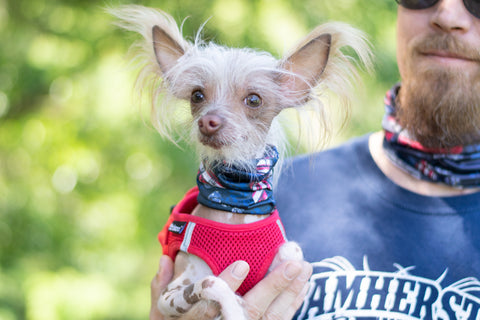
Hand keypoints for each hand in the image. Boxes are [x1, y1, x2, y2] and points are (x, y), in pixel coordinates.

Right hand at [150, 257, 311, 319]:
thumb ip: (161, 287)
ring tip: (304, 266)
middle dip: (274, 286)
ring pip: (272, 316)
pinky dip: (293, 303)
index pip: (215, 304)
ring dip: (291, 291)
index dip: (228, 285)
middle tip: (293, 262)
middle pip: (252, 310)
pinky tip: (303, 285)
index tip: (242, 264)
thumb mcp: (160, 314)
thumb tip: (165, 260)